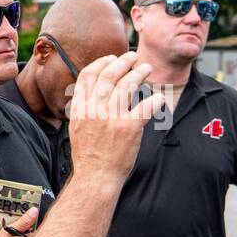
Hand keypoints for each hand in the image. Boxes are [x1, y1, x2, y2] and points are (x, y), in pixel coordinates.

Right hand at [66, 52, 165, 182]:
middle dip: (123, 62)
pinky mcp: (129, 128)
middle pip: (109, 75)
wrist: (95, 178)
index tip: (112, 58)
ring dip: (139, 73)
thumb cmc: (89, 156)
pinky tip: (159, 98)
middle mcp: (94, 109)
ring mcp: (111, 117)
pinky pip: (145, 107)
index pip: (88, 75)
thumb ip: (84, 108)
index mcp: (80, 108)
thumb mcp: (78, 128)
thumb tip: (93, 90)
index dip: (102, 63)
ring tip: (147, 69)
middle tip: (134, 57)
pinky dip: (154, 100)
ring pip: (128, 85)